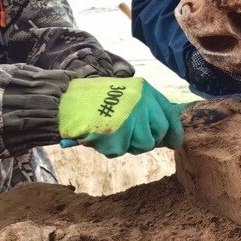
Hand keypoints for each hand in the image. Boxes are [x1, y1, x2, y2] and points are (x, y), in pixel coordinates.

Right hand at [58, 77, 182, 156]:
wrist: (65, 102)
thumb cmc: (95, 99)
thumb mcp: (126, 93)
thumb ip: (146, 109)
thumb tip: (166, 134)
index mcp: (144, 90)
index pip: (169, 114)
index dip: (174, 131)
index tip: (174, 142)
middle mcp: (141, 103)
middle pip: (160, 132)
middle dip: (149, 139)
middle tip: (131, 136)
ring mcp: (130, 121)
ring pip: (143, 145)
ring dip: (129, 144)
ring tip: (112, 131)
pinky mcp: (116, 137)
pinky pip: (121, 151)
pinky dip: (110, 147)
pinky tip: (101, 135)